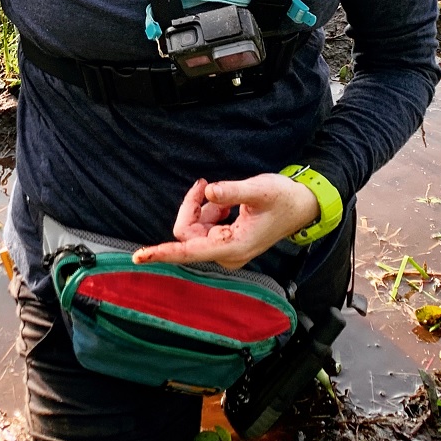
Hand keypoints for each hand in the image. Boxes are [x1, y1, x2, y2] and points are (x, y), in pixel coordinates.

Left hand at [131, 175, 318, 270]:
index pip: (189, 251)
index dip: (163, 252)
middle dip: (190, 207)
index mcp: (232, 246)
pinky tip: (224, 203)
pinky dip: (207, 211)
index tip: (139, 256)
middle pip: (186, 233)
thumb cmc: (283, 198)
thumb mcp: (260, 189)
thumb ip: (234, 191)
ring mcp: (224, 250)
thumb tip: (209, 191)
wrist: (301, 206)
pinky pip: (201, 227)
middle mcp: (226, 254)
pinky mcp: (224, 242)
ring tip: (223, 194)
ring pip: (192, 229)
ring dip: (200, 208)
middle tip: (204, 184)